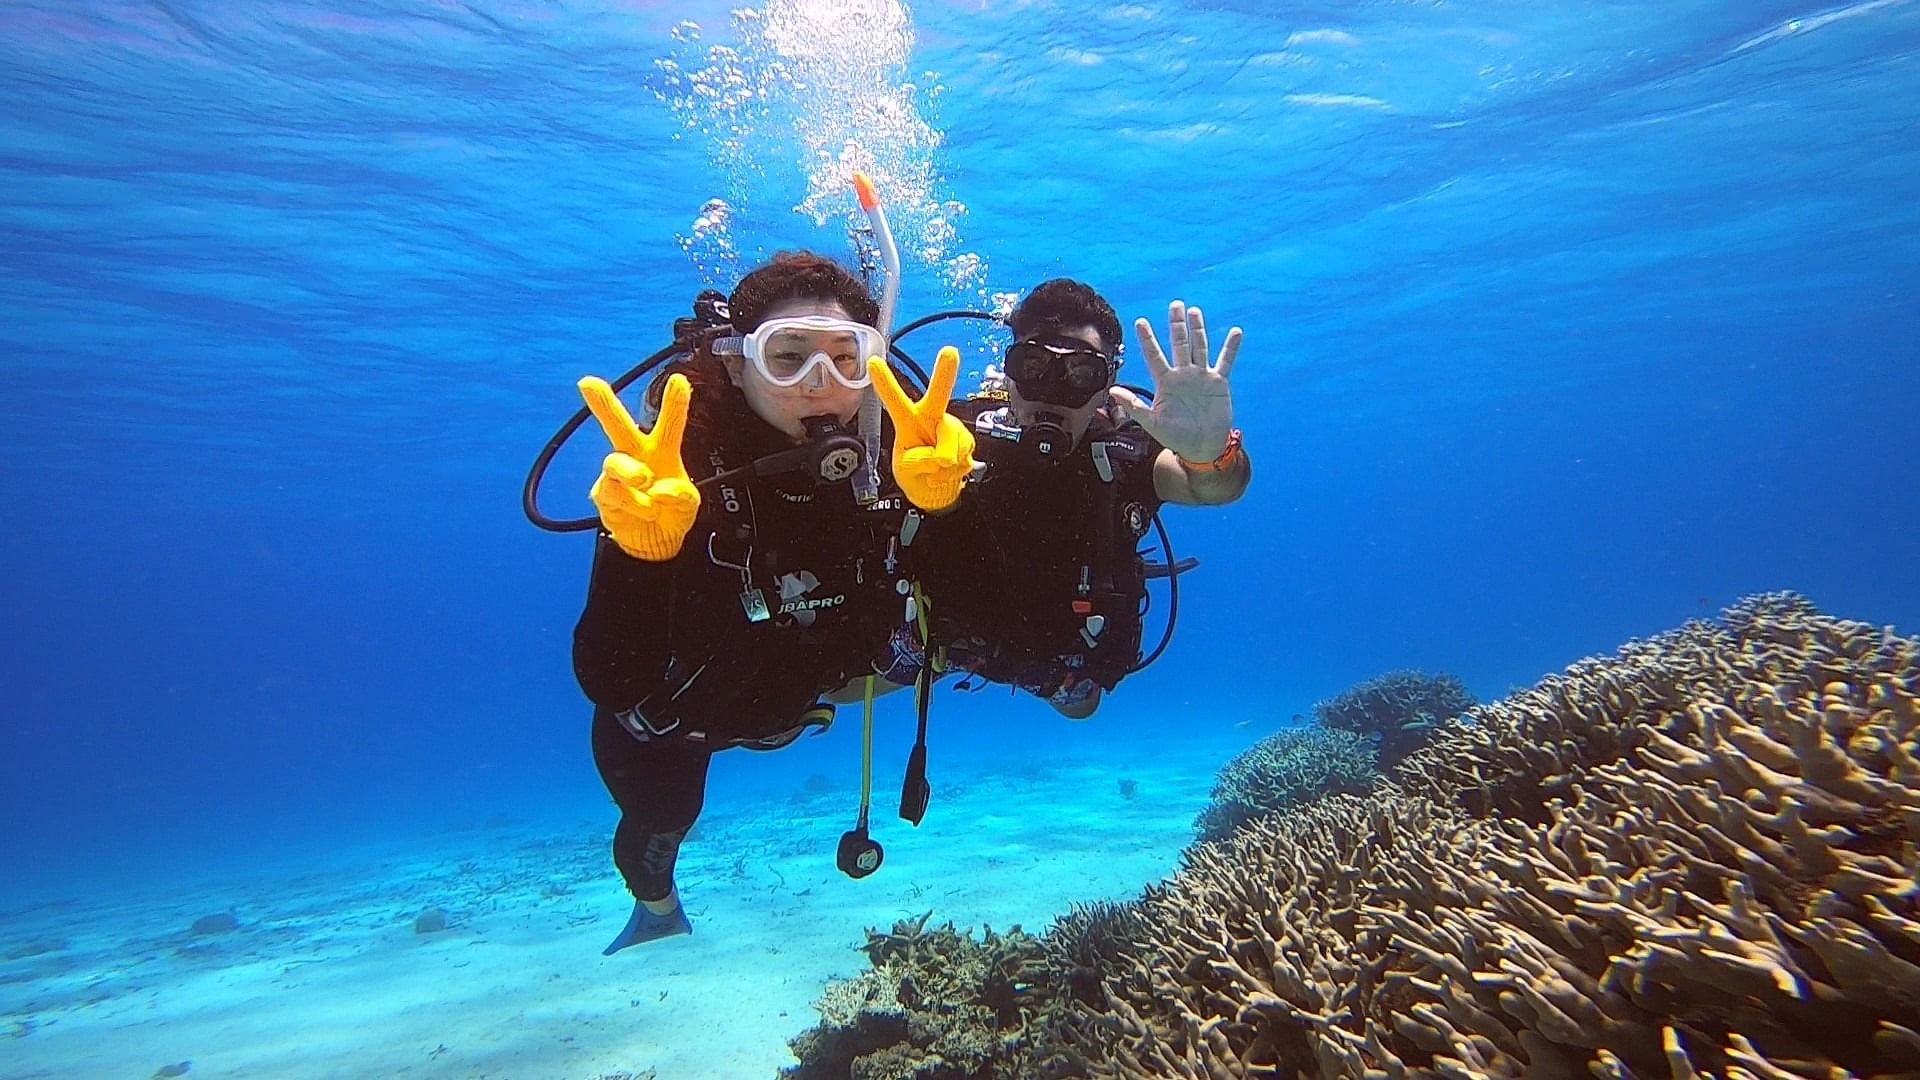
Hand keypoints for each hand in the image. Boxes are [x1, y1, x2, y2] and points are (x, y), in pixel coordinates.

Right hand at [579, 373, 700, 561]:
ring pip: (614, 461)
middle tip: (587, 383)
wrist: (653, 542)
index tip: (679, 380)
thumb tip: (661, 490)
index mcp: (662, 452)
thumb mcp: (688, 505)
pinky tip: (645, 510)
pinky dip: (633, 503)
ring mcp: (618, 475)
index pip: (669, 425)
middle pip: (617, 426)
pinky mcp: (604, 494)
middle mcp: (636, 457)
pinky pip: (614, 493)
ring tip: (645, 481)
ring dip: (631, 472)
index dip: (674, 402)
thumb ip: (681, 496)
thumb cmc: (670, 513)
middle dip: (602, 403)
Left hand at [868, 347, 976, 511]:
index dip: (884, 383)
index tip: (873, 363)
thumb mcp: (906, 471)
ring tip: (936, 470)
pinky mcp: (967, 442)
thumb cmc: (916, 475)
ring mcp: (951, 429)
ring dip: (945, 463)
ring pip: (952, 441)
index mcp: (909, 421)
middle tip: (949, 352)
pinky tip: (948, 471)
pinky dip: (954, 472)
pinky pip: (964, 457)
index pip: (895, 401)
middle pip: (939, 395)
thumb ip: (920, 461)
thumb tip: (943, 458)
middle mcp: (932, 419)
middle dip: (945, 373)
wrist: (937, 491)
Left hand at [1109, 300, 1241, 463]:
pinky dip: (1231, 347)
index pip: (1154, 355)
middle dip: (1176, 325)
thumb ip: (1134, 405)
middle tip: (1175, 305)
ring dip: (1198, 329)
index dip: (1148, 339)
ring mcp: (1201, 376)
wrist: (1201, 447)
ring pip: (1199, 347)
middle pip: (1179, 344)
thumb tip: (1111, 392)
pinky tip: (1236, 332)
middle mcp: (1183, 374)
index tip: (1141, 321)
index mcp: (1165, 382)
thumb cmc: (1175, 437)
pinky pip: (1226, 361)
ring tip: (1194, 311)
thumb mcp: (1152, 422)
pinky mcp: (1219, 382)